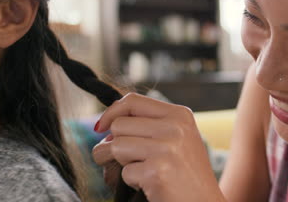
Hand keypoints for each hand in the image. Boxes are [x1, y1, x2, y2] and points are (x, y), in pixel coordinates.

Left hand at [92, 93, 225, 201]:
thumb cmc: (187, 175)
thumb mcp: (177, 140)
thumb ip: (148, 126)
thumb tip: (105, 125)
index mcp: (179, 115)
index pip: (132, 101)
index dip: (111, 112)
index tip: (100, 128)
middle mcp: (175, 127)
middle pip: (119, 125)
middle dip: (114, 144)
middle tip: (129, 160)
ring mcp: (166, 148)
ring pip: (116, 146)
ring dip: (119, 164)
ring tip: (140, 172)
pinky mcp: (157, 171)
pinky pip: (124, 172)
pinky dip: (131, 183)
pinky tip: (151, 185)